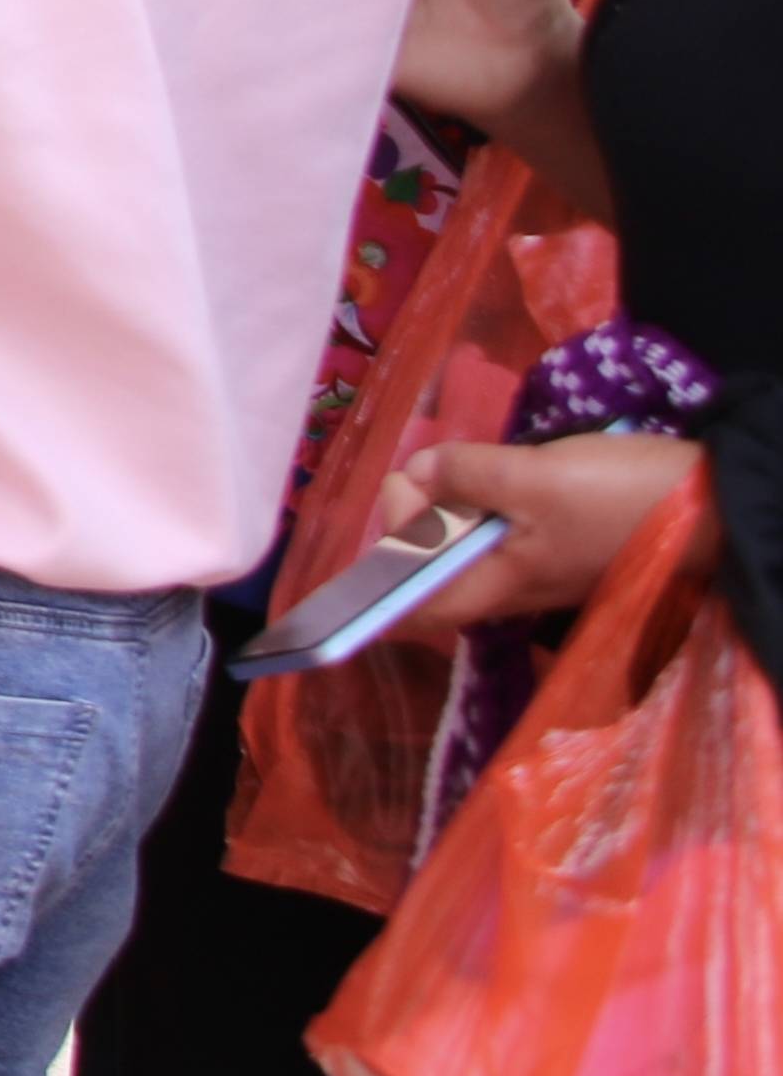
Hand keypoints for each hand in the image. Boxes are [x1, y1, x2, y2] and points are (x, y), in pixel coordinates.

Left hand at [379, 434, 705, 641]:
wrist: (717, 504)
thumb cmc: (624, 499)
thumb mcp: (537, 478)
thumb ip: (469, 475)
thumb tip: (419, 474)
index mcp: (499, 584)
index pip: (416, 609)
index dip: (374, 585)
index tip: (358, 543)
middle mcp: (512, 584)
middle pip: (430, 565)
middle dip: (407, 519)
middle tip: (420, 471)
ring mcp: (536, 562)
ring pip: (460, 542)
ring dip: (441, 504)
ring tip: (447, 466)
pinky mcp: (558, 537)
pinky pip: (494, 525)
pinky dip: (474, 498)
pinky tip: (481, 470)